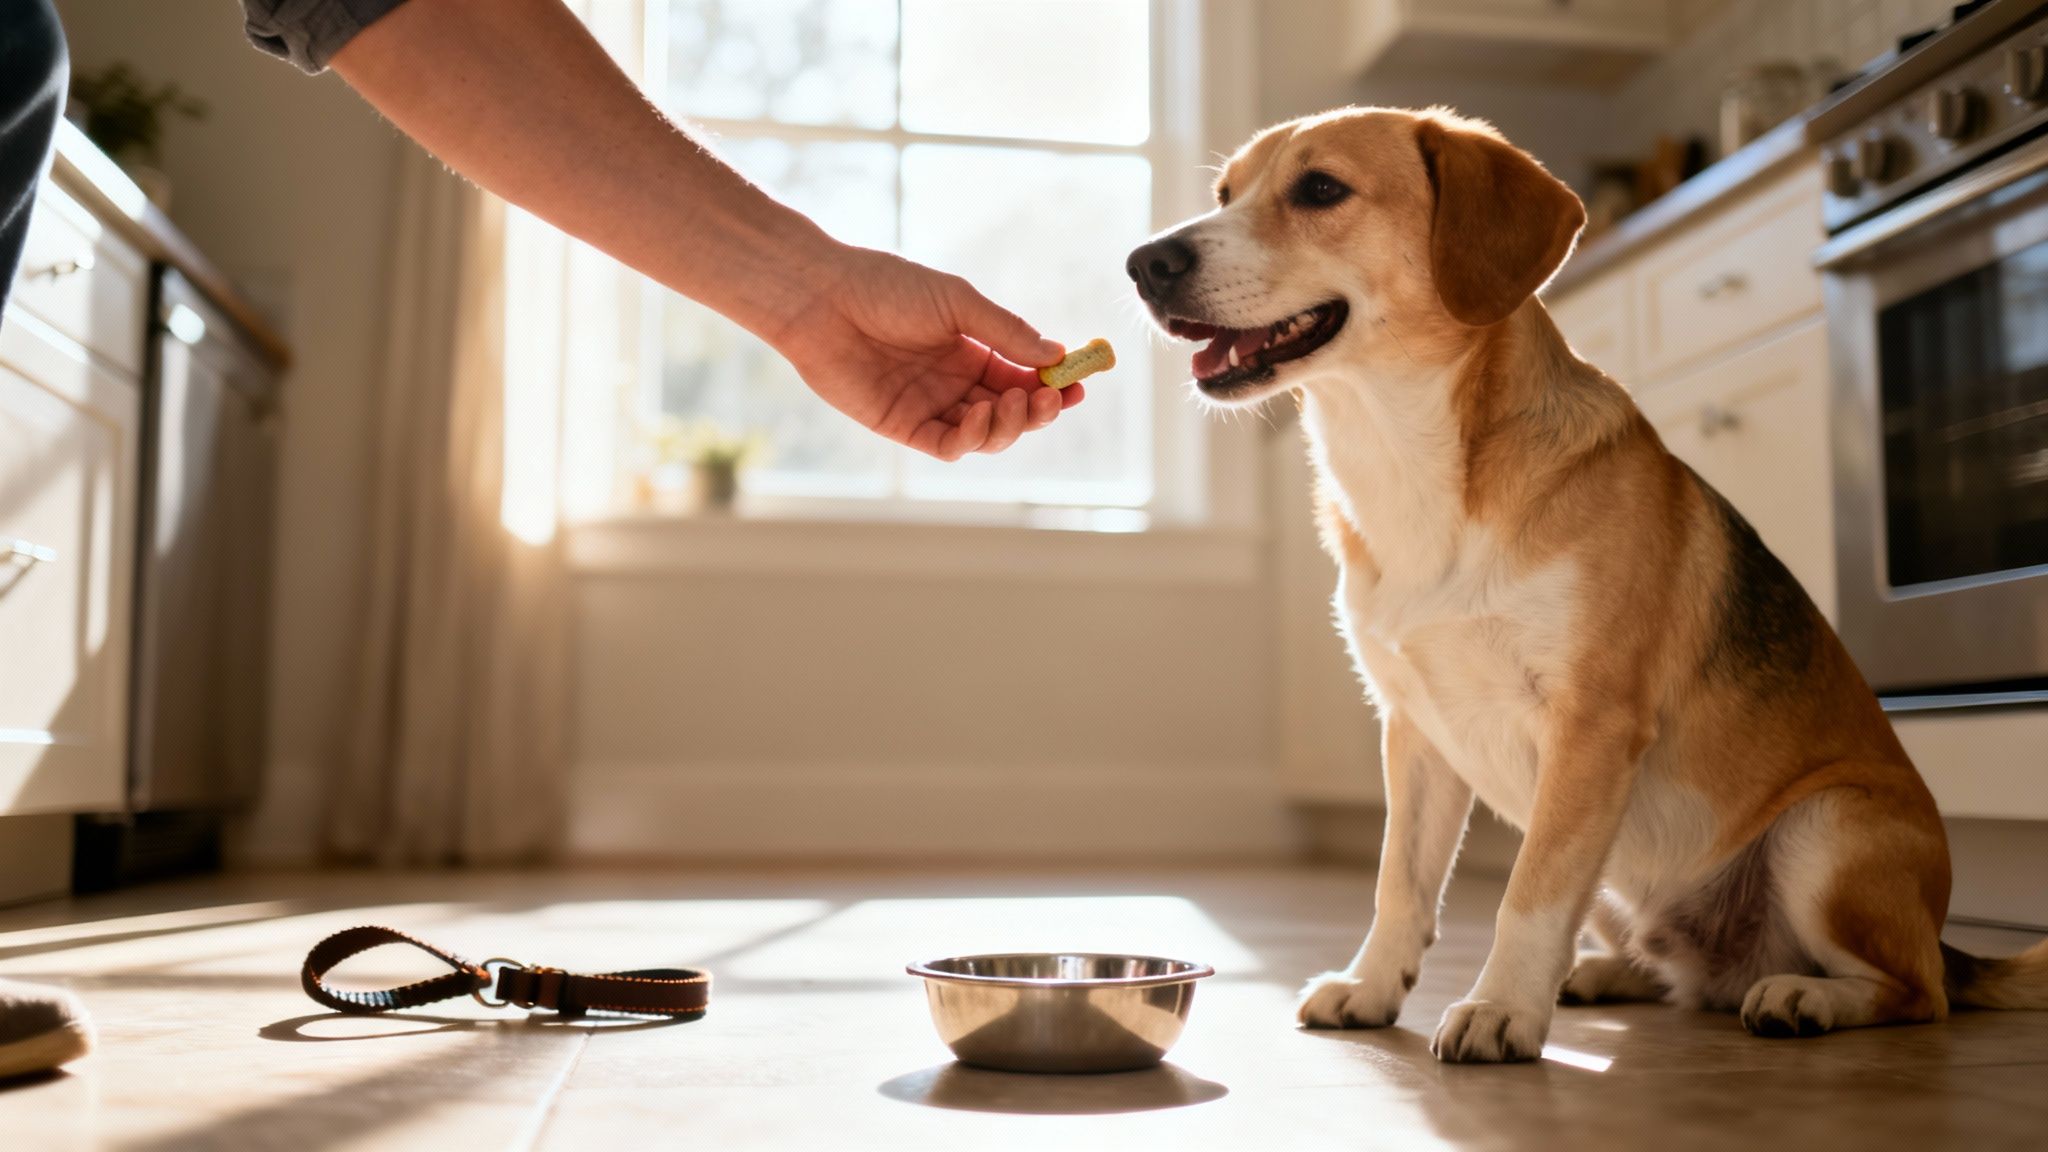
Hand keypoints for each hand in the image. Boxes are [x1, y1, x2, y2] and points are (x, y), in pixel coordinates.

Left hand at [774, 244, 1084, 460]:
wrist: (824, 298)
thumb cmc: (887, 288)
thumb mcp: (957, 302)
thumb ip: (1005, 331)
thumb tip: (1055, 355)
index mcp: (972, 349)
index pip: (1024, 376)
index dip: (1053, 384)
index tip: (1079, 383)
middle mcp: (955, 382)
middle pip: (1011, 411)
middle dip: (1038, 409)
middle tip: (1052, 398)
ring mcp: (931, 406)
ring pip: (986, 434)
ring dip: (1009, 425)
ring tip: (1013, 403)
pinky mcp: (903, 427)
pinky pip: (949, 445)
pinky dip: (972, 439)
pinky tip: (981, 417)